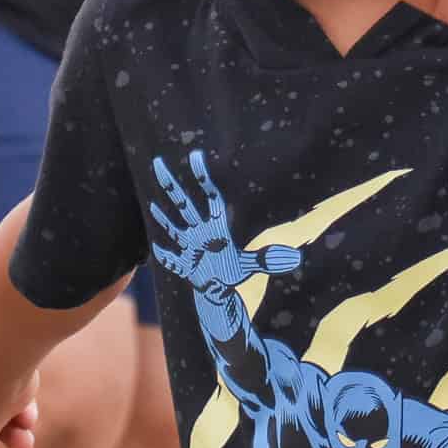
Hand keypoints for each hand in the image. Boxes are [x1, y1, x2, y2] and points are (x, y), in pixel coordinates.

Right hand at [150, 151, 301, 289]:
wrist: (217, 291)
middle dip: (170, 185)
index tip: (195, 156)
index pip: (210, 197)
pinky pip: (171, 259)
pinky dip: (164, 256)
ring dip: (163, 217)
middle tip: (158, 162)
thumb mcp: (250, 266)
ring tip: (151, 202)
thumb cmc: (232, 271)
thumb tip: (296, 258)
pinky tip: (155, 249)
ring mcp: (188, 247)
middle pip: (183, 204)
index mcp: (216, 227)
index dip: (202, 178)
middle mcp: (198, 232)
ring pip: (172, 227)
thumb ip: (268, 260)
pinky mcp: (182, 265)